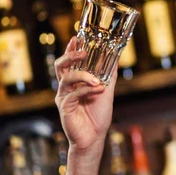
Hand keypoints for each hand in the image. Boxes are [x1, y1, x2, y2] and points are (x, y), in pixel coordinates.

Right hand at [54, 37, 117, 153]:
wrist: (94, 137)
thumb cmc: (98, 115)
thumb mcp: (106, 91)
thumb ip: (108, 75)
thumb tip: (115, 57)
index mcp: (73, 82)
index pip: (69, 62)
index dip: (71, 49)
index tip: (77, 37)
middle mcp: (66, 88)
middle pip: (60, 66)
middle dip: (70, 56)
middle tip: (83, 52)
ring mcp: (63, 97)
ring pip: (67, 78)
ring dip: (84, 76)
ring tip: (98, 80)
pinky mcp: (64, 107)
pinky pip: (74, 94)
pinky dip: (87, 90)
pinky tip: (98, 89)